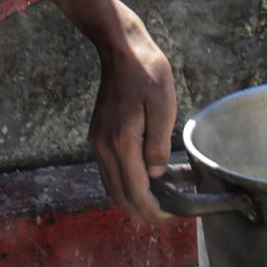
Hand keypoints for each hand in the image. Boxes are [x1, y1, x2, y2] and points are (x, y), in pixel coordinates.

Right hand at [90, 5, 177, 222]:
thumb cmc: (147, 73)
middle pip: (119, 195)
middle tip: (167, 212)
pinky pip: (110, 169)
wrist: (121, 49)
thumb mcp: (164, 106)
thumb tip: (155, 175)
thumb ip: (158, 146)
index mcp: (121, 142)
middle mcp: (103, 147)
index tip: (169, 218)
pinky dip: (125, 181)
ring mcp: (98, 142)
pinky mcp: (98, 135)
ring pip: (112, 185)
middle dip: (142, 210)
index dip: (152, 211)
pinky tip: (145, 176)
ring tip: (160, 197)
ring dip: (133, 197)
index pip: (135, 191)